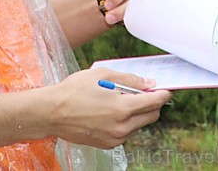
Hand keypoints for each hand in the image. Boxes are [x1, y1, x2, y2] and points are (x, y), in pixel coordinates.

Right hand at [46, 66, 172, 148]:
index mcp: (122, 108)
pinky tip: (107, 111)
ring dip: (136, 113)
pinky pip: (125, 132)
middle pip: (151, 116)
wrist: (51, 112)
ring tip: (117, 100)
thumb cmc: (73, 90)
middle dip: (151, 103)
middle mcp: (122, 127)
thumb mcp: (101, 75)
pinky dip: (123, 121)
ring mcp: (115, 138)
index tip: (166, 89)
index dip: (163, 94)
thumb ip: (129, 79)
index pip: (154, 102)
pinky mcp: (108, 144)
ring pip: (138, 124)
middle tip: (142, 92)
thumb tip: (148, 84)